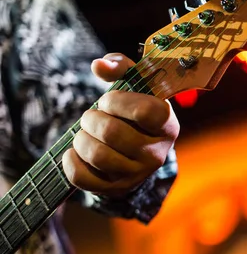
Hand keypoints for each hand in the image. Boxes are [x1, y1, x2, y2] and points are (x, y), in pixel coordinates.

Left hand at [62, 53, 179, 196]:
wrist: (141, 152)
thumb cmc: (136, 112)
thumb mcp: (137, 88)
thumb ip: (121, 67)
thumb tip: (98, 65)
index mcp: (168, 126)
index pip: (146, 111)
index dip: (119, 101)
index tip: (109, 100)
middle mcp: (156, 154)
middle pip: (112, 132)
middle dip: (91, 117)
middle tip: (92, 115)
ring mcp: (137, 174)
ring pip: (97, 155)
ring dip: (81, 138)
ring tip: (85, 132)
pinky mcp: (116, 189)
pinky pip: (83, 178)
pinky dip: (71, 161)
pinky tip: (76, 151)